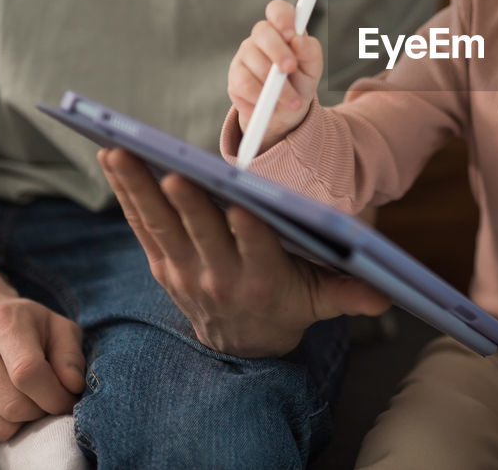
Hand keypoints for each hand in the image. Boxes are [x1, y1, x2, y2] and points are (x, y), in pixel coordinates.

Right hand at [0, 298, 84, 447]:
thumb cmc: (25, 326)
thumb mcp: (57, 326)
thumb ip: (70, 356)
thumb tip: (72, 387)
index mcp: (3, 322)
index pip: (28, 372)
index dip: (54, 395)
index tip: (66, 399)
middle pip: (14, 406)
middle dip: (40, 411)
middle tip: (46, 400)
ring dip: (20, 423)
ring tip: (24, 400)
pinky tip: (0, 406)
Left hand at [99, 149, 389, 356]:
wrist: (240, 346)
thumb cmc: (287, 306)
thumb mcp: (321, 303)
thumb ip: (349, 294)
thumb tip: (385, 296)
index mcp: (263, 282)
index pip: (256, 251)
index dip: (247, 231)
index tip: (241, 207)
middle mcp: (219, 277)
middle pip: (200, 233)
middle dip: (186, 203)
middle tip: (173, 172)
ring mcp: (185, 272)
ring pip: (160, 224)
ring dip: (138, 187)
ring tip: (119, 151)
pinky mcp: (162, 265)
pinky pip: (141, 224)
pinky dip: (125, 191)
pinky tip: (112, 158)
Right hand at [227, 0, 322, 150]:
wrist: (286, 113)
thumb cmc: (300, 83)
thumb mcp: (313, 69)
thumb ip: (310, 52)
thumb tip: (300, 40)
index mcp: (283, 30)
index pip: (277, 10)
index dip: (282, 17)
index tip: (292, 32)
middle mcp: (261, 38)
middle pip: (262, 31)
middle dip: (278, 50)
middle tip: (290, 68)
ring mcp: (245, 55)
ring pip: (255, 60)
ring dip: (276, 83)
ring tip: (293, 101)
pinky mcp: (235, 77)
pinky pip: (244, 83)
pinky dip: (260, 96)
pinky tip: (271, 105)